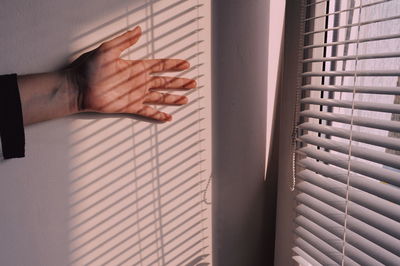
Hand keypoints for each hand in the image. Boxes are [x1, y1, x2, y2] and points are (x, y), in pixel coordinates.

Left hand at [67, 26, 195, 121]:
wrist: (77, 88)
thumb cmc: (88, 67)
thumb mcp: (108, 49)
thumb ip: (125, 41)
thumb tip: (139, 30)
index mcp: (136, 66)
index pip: (160, 65)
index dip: (173, 65)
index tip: (186, 64)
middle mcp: (139, 81)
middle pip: (165, 82)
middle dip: (179, 82)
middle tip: (193, 83)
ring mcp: (135, 95)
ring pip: (159, 97)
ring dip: (173, 98)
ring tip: (186, 99)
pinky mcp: (129, 107)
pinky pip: (147, 112)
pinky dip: (158, 115)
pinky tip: (168, 117)